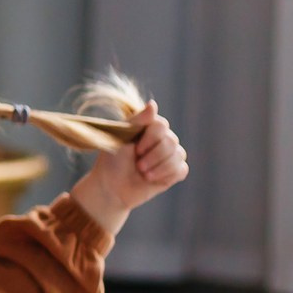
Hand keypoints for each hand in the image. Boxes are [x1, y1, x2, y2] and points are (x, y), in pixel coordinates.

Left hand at [70, 101, 188, 236]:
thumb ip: (138, 120)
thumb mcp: (121, 138)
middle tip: (138, 165)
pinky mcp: (175, 171)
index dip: (150, 139)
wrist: (112, 188)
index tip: (135, 149)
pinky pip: (181, 169)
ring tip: (143, 173)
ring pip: (178, 155)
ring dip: (157, 167)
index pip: (161, 125)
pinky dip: (165, 175)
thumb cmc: (113, 161)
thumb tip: (153, 104)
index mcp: (149, 127)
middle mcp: (163, 138)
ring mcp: (171, 154)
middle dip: (152, 156)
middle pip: (171, 141)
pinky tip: (151, 178)